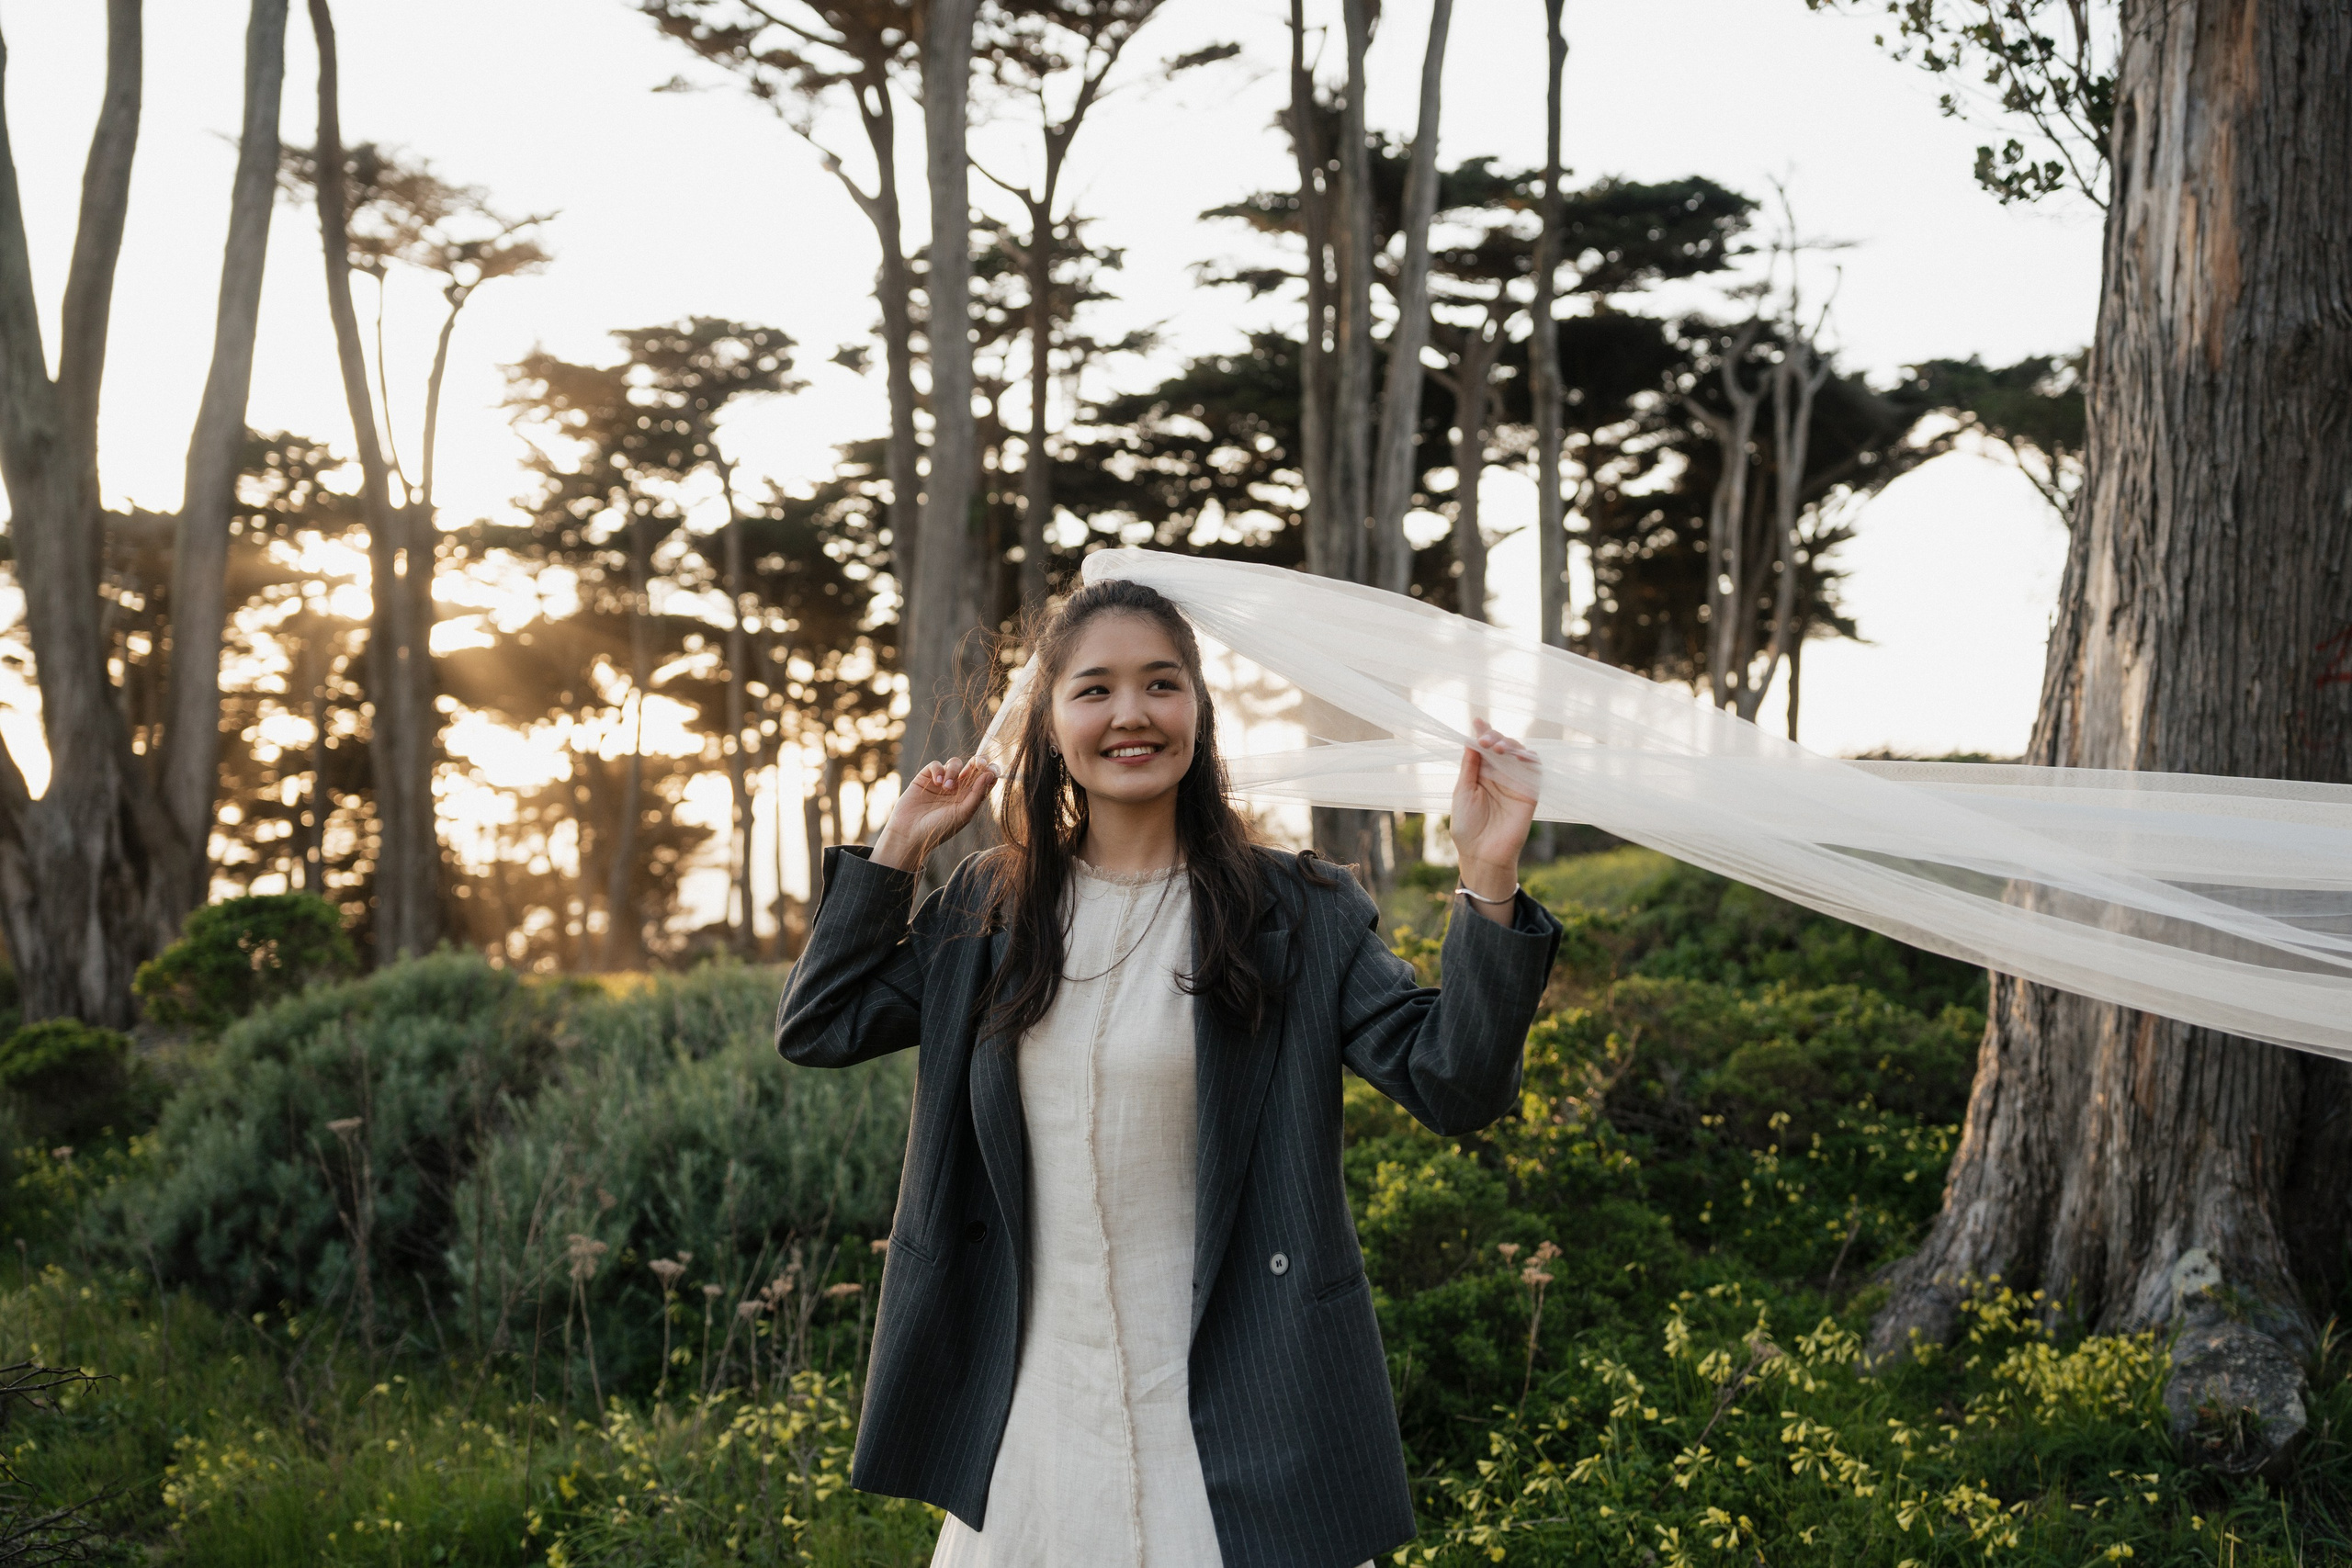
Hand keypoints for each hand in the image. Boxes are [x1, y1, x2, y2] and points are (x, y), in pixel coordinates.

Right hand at [870, 755, 999, 872]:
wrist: (909, 833)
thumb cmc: (938, 829)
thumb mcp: (963, 814)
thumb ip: (977, 794)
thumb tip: (990, 775)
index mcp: (969, 798)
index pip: (985, 779)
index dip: (991, 771)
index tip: (992, 770)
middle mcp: (958, 789)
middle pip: (972, 767)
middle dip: (978, 762)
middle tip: (978, 764)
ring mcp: (942, 782)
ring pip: (955, 763)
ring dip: (953, 771)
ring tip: (946, 787)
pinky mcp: (925, 778)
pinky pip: (935, 765)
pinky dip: (938, 770)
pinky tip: (937, 784)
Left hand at [1451, 719, 1538, 916]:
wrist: (1482, 853)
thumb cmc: (1467, 825)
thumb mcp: (1463, 791)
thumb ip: (1470, 766)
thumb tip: (1471, 739)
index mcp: (1481, 774)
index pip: (1484, 748)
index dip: (1483, 732)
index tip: (1477, 721)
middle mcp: (1499, 775)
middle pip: (1503, 746)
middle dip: (1495, 737)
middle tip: (1486, 741)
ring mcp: (1516, 782)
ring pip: (1519, 753)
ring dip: (1511, 745)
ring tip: (1498, 748)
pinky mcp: (1530, 792)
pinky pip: (1535, 770)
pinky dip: (1530, 758)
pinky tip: (1519, 756)